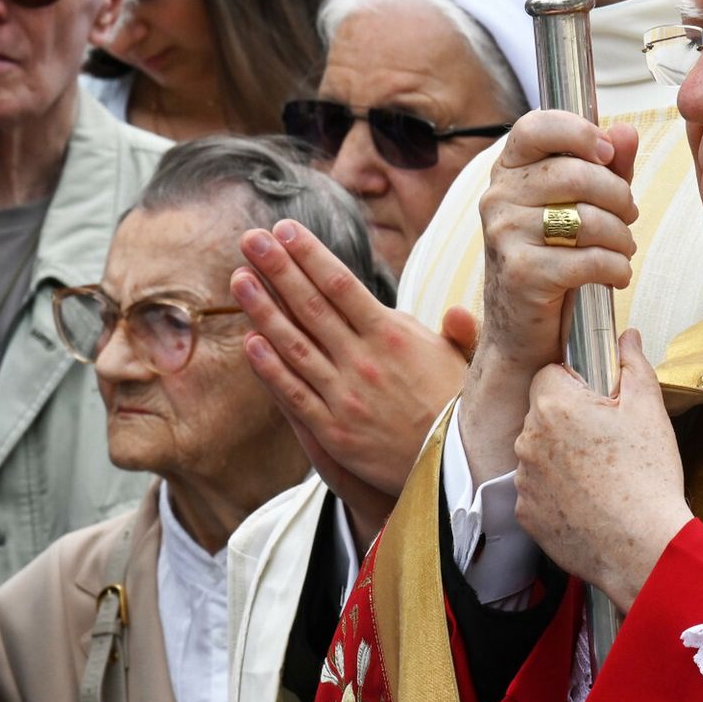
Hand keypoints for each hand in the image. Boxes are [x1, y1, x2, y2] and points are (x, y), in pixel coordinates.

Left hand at [233, 220, 473, 543]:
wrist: (450, 472)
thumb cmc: (456, 409)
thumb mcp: (463, 363)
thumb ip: (456, 333)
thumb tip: (456, 312)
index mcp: (393, 336)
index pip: (341, 285)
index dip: (310, 255)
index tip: (285, 229)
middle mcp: (363, 360)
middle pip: (310, 305)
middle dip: (277, 268)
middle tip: (250, 238)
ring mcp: (343, 395)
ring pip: (293, 344)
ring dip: (263, 309)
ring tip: (239, 278)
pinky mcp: (331, 429)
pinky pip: (293, 391)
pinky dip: (269, 366)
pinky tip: (250, 341)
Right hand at [474, 110, 639, 375]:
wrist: (522, 333)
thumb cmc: (554, 261)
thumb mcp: (580, 207)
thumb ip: (605, 168)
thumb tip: (626, 132)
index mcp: (509, 171)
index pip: (536, 126)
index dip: (578, 132)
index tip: (608, 153)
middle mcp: (498, 198)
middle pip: (576, 174)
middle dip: (619, 197)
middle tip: (628, 217)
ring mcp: (505, 235)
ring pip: (588, 219)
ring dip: (621, 238)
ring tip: (622, 249)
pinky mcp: (522, 273)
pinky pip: (590, 260)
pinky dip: (616, 269)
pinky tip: (616, 275)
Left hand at [514, 330, 692, 612]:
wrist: (642, 547)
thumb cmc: (647, 478)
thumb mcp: (649, 409)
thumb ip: (633, 364)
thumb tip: (627, 336)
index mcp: (555, 404)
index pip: (549, 375)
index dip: (575, 385)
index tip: (598, 402)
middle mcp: (528, 439)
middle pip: (543, 414)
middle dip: (569, 421)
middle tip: (608, 441)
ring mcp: (523, 479)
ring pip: (539, 453)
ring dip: (561, 458)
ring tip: (602, 476)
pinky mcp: (525, 514)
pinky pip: (537, 491)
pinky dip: (557, 494)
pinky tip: (589, 502)